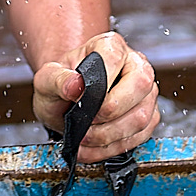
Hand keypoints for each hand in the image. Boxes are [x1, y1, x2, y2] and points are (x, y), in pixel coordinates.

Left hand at [32, 30, 159, 161]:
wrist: (67, 100)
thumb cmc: (61, 84)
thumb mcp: (47, 79)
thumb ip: (57, 79)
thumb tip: (75, 84)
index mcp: (110, 46)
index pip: (115, 57)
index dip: (102, 82)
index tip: (83, 99)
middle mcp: (135, 65)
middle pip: (140, 86)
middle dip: (110, 112)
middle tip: (85, 123)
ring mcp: (145, 93)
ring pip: (141, 117)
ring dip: (109, 135)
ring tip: (84, 138)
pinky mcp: (148, 118)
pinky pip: (139, 137)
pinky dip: (111, 148)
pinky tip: (91, 148)